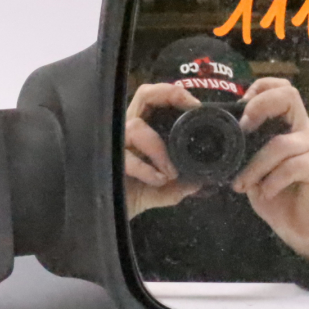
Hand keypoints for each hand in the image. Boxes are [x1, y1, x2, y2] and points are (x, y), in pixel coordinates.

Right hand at [124, 83, 201, 218]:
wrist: (113, 213)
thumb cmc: (135, 194)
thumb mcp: (166, 190)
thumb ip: (184, 183)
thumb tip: (201, 181)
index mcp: (144, 129)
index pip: (154, 99)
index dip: (174, 94)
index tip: (195, 107)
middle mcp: (129, 128)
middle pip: (144, 95)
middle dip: (168, 94)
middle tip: (190, 109)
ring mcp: (116, 141)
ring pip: (137, 128)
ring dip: (159, 150)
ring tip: (170, 174)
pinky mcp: (107, 159)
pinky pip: (128, 158)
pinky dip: (147, 169)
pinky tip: (157, 181)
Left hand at [231, 78, 308, 261]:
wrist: (300, 229)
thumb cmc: (275, 196)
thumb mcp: (251, 169)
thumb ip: (243, 150)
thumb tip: (215, 137)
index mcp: (288, 125)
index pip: (281, 88)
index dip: (260, 89)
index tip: (240, 109)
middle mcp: (304, 130)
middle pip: (290, 95)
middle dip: (260, 108)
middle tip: (242, 131)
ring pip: (281, 143)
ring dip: (255, 166)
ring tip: (242, 185)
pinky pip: (293, 166)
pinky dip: (272, 181)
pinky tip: (265, 193)